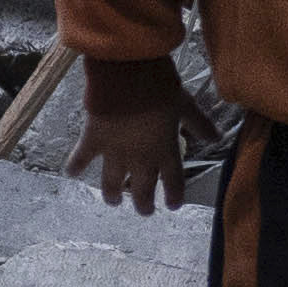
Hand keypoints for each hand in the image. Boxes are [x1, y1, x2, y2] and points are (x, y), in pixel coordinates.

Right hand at [71, 61, 189, 216]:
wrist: (127, 76)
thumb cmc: (159, 87)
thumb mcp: (184, 104)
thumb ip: (198, 124)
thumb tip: (217, 139)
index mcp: (165, 151)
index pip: (173, 182)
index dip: (174, 196)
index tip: (172, 206)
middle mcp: (140, 159)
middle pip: (142, 191)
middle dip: (144, 204)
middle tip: (144, 210)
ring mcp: (115, 153)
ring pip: (112, 184)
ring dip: (112, 196)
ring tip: (113, 201)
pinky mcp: (93, 141)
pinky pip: (81, 158)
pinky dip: (74, 166)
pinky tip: (70, 174)